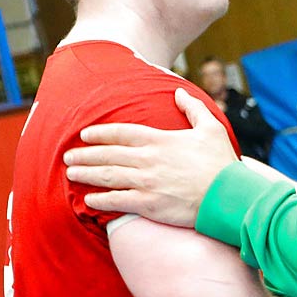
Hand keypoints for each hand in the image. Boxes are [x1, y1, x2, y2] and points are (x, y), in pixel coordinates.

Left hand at [64, 88, 238, 227]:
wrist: (228, 195)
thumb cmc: (221, 163)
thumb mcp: (210, 127)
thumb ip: (192, 108)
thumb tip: (179, 92)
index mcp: (159, 140)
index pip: (121, 133)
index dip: (100, 133)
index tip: (85, 135)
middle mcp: (148, 159)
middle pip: (108, 155)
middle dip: (85, 154)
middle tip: (68, 155)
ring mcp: (146, 183)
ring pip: (107, 176)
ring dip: (86, 174)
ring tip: (71, 173)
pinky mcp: (149, 204)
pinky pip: (117, 201)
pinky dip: (100, 200)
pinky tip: (89, 200)